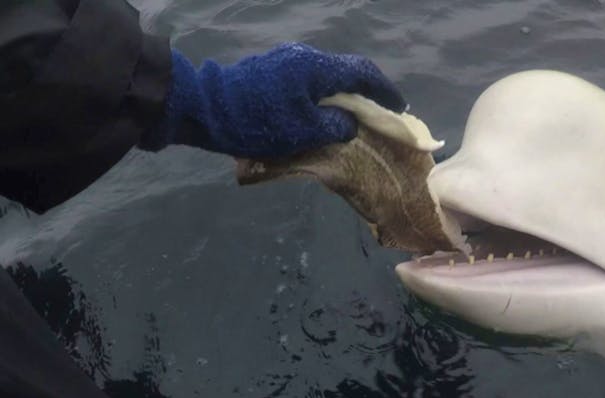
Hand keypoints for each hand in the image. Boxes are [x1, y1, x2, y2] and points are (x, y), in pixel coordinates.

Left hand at [140, 43, 405, 157]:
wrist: (205, 109)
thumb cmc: (257, 122)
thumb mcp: (304, 132)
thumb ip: (336, 126)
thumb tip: (349, 123)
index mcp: (317, 69)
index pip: (363, 74)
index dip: (385, 92)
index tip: (399, 109)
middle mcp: (305, 58)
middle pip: (346, 72)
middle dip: (366, 93)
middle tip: (378, 114)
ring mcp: (287, 61)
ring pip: (327, 76)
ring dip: (343, 96)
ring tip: (352, 118)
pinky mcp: (273, 70)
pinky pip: (309, 80)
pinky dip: (323, 95)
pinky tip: (321, 114)